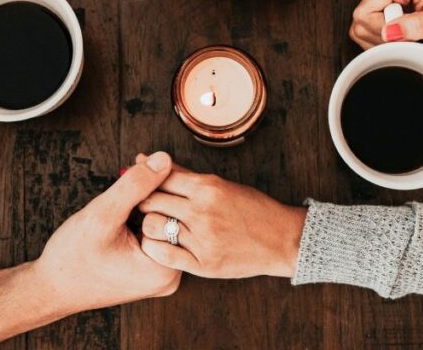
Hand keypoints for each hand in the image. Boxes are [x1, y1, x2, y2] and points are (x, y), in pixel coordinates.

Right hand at [27, 152, 181, 314]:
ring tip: (129, 182)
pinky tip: (128, 201)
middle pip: (174, 217)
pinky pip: (156, 234)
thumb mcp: (103, 215)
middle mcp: (170, 276)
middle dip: (156, 187)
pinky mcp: (151, 271)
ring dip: (149, 199)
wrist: (52, 288)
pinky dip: (144, 214)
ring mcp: (161, 275)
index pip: (178, 211)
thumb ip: (135, 186)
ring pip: (164, 223)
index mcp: (165, 269)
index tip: (141, 160)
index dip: (160, 180)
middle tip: (136, 163)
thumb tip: (164, 159)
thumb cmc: (72, 257)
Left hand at [134, 156, 306, 278]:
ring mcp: (203, 239)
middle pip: (151, 201)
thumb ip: (183, 174)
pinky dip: (154, 248)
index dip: (144, 180)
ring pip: (152, 226)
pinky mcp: (203, 263)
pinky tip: (160, 243)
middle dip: (142, 201)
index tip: (141, 185)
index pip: (160, 177)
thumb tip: (147, 158)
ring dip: (148, 224)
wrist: (281, 240)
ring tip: (154, 225)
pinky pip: (162, 254)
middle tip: (143, 205)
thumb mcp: (220, 184)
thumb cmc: (251, 208)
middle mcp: (203, 211)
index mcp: (208, 187)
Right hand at [349, 0, 422, 48]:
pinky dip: (381, 33)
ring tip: (406, 31)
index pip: (365, 14)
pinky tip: (399, 29)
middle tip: (409, 35)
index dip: (382, 33)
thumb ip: (418, 26)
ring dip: (382, 37)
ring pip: (361, 24)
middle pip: (360, 20)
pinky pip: (366, 23)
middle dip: (383, 37)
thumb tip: (389, 33)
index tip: (406, 36)